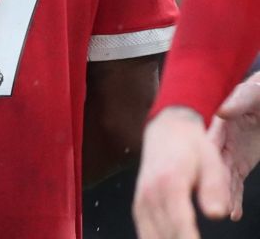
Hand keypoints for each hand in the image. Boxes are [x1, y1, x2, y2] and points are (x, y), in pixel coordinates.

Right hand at [132, 107, 230, 238]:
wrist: (166, 129)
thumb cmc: (192, 147)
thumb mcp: (211, 162)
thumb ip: (214, 189)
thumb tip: (217, 214)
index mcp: (171, 182)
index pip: (180, 224)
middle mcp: (151, 192)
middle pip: (164, 234)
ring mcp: (142, 197)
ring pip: (150, 234)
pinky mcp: (139, 201)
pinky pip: (143, 228)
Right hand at [211, 77, 259, 220]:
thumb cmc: (258, 92)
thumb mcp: (253, 93)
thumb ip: (239, 100)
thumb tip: (222, 111)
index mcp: (216, 121)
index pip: (206, 140)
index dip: (202, 156)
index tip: (197, 172)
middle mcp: (217, 139)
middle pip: (211, 164)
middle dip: (211, 184)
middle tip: (212, 202)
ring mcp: (227, 152)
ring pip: (222, 178)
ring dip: (223, 195)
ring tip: (226, 212)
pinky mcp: (238, 162)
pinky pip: (235, 183)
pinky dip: (234, 198)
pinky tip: (235, 213)